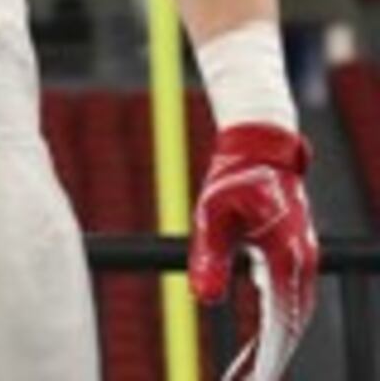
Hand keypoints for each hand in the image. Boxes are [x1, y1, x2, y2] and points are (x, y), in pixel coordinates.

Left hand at [191, 124, 315, 380]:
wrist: (260, 149)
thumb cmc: (233, 178)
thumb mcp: (211, 215)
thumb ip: (209, 256)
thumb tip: (204, 299)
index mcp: (286, 257)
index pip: (281, 318)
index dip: (269, 354)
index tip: (258, 380)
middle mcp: (301, 265)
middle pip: (291, 325)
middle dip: (272, 360)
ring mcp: (302, 264)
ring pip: (292, 318)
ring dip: (274, 348)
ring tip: (248, 377)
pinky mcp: (293, 260)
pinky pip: (287, 304)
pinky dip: (275, 328)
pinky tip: (256, 348)